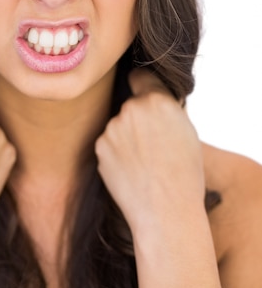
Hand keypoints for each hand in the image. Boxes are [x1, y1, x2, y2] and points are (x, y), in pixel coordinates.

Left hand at [95, 69, 204, 232]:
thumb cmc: (185, 175)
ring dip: (127, 137)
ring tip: (145, 162)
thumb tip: (152, 99)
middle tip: (153, 143)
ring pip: (118, 126)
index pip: (141, 75)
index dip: (143, 83)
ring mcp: (112, 128)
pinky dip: (117, 153)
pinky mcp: (99, 147)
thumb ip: (166, 109)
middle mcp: (131, 109)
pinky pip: (109, 144)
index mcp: (157, 100)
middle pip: (130, 104)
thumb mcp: (186, 131)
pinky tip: (132, 171)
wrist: (166, 212)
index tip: (142, 89)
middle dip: (138, 118)